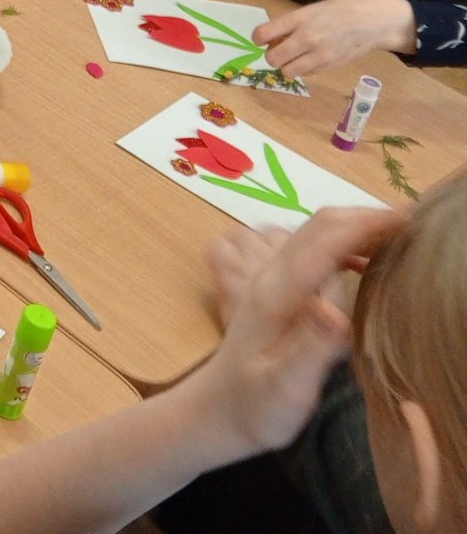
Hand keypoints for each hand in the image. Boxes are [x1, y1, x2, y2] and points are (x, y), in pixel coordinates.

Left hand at [187, 207, 404, 461]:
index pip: (324, 243)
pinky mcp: (274, 289)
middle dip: (365, 218)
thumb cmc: (256, 407)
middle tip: (412, 226)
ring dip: (353, 227)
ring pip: (311, 232)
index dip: (366, 226)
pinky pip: (307, 248)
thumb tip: (336, 310)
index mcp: (276, 294)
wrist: (217, 410)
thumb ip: (311, 348)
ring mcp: (269, 280)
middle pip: (318, 227)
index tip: (408, 220)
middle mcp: (270, 277)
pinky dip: (339, 243)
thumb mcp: (287, 387)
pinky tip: (360, 264)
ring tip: (395, 240)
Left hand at [255, 0, 417, 78]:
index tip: (261, 38)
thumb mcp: (311, 10)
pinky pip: (305, 74)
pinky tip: (312, 58)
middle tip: (280, 49)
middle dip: (272, 55)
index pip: (263, 34)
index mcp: (299, 19)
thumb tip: (269, 39)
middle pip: (272, 58)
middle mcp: (307, 38)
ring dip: (287, 65)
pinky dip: (304, 69)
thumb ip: (290, 24)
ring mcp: (319, 55)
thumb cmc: (340, 10)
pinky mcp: (329, 67)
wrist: (373, 22)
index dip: (258, 38)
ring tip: (295, 56)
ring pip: (287, 71)